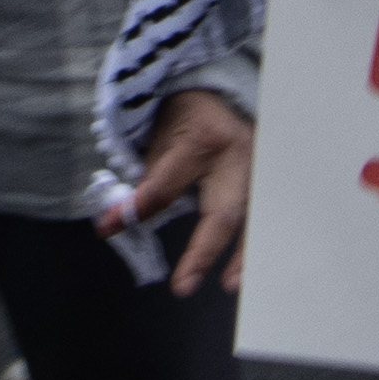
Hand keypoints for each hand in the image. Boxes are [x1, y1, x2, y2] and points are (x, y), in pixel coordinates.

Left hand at [116, 86, 258, 295]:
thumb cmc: (185, 117)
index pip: (167, 184)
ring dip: (242, 256)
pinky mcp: (268, 178)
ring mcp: (259, 168)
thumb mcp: (158, 140)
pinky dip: (256, 243)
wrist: (218, 93)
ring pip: (254, 220)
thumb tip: (116, 224)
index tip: (109, 226)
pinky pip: (263, 216)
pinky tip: (247, 267)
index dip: (137, 208)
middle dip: (205, 252)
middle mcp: (236, 155)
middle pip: (224, 211)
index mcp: (201, 140)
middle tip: (183, 285)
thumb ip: (147, 183)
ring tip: (229, 285)